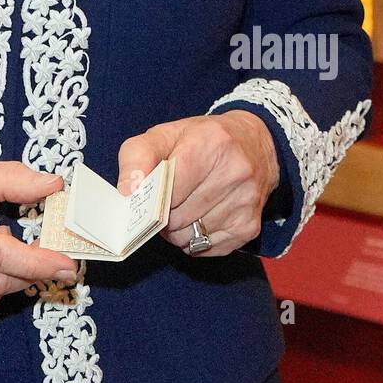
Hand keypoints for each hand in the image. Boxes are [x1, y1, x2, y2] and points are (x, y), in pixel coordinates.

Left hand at [116, 111, 279, 256]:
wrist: (255, 144)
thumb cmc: (203, 139)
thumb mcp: (165, 134)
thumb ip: (137, 156)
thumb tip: (127, 191)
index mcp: (212, 143)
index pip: (169, 187)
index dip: (152, 196)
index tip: (146, 195)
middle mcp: (235, 173)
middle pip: (178, 216)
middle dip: (162, 214)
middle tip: (164, 200)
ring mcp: (245, 202)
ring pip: (190, 236)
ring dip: (177, 229)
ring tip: (182, 206)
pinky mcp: (249, 227)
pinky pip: (206, 248)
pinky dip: (195, 239)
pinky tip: (200, 216)